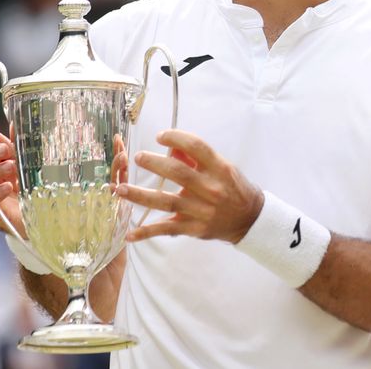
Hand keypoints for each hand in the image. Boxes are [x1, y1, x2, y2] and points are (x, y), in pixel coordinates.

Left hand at [118, 129, 262, 243]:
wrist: (250, 219)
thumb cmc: (235, 188)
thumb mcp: (223, 167)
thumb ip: (198, 158)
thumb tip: (171, 149)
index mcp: (219, 169)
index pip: (196, 147)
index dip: (176, 138)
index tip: (161, 136)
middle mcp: (210, 189)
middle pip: (177, 173)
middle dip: (154, 163)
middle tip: (138, 157)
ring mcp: (201, 210)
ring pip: (165, 201)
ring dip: (140, 195)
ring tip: (120, 189)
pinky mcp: (194, 228)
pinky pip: (167, 229)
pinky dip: (147, 232)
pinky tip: (130, 234)